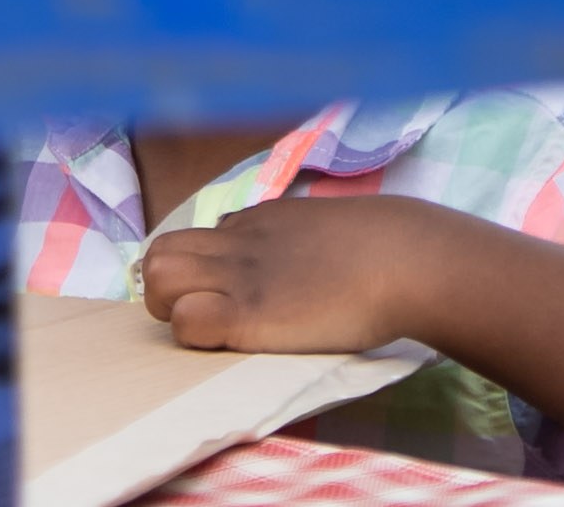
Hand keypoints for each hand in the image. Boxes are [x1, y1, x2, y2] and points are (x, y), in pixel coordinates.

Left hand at [139, 191, 477, 355]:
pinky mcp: (246, 313)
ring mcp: (238, 275)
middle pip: (158, 252)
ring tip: (211, 330)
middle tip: (206, 316)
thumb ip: (297, 236)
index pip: (196, 241)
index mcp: (258, 222)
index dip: (200, 275)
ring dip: (170, 307)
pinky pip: (185, 321)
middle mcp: (236, 242)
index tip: (227, 297)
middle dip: (166, 289)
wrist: (406, 258)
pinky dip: (193, 334)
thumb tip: (291, 253)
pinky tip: (229, 341)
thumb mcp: (329, 226)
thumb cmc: (387, 248)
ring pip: (157, 278)